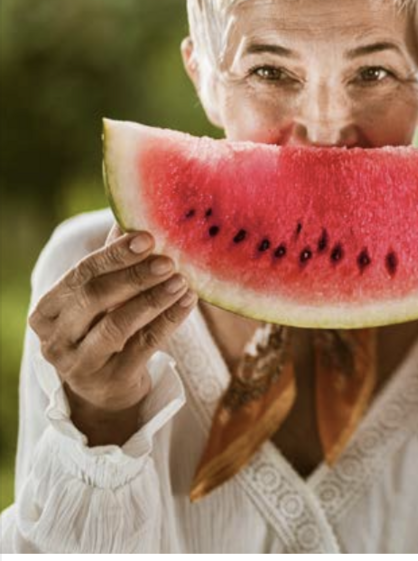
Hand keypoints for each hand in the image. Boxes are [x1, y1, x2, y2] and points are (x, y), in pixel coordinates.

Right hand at [28, 224, 197, 443]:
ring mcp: (80, 364)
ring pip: (118, 325)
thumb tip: (134, 212)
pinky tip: (188, 302)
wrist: (106, 387)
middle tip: (169, 259)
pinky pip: (144, 346)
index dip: (113, 255)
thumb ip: (112, 259)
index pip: (79, 275)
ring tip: (182, 280)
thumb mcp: (100, 297)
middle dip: (134, 276)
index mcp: (47, 310)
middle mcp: (56, 339)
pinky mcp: (110, 381)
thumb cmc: (102, 327)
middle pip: (94, 298)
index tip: (147, 237)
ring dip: (153, 299)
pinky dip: (169, 321)